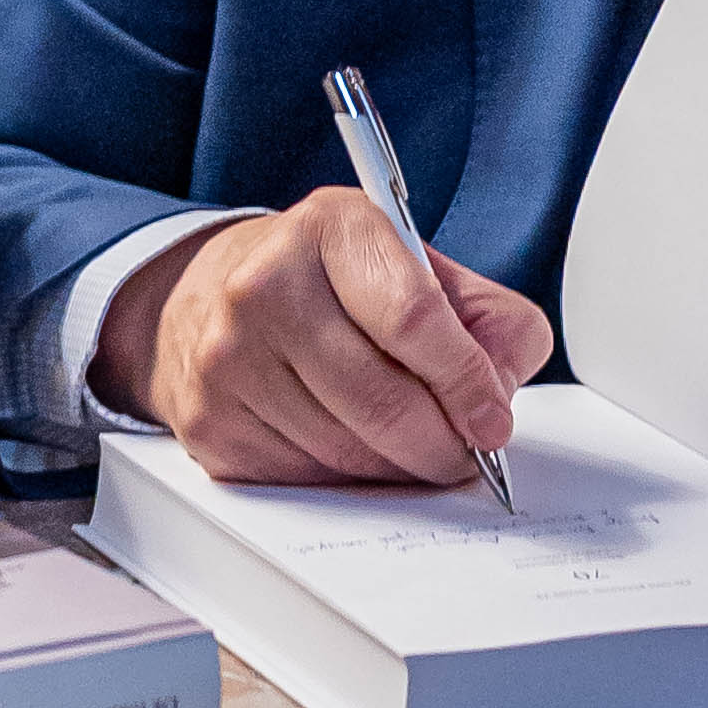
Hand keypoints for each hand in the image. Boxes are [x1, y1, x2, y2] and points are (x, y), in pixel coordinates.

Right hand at [94, 190, 554, 487]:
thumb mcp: (421, 269)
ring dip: (397, 467)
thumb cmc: (334, 284)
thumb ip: (489, 322)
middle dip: (442, 445)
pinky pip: (305, 479)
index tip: (493, 422)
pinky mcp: (210, 420)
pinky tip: (351, 445)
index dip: (467, 383)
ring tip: (411, 447)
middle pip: (383, 401)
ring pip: (347, 452)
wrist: (216, 296)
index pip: (414, 318)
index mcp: (332, 228)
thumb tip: (497, 397)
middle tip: (464, 453)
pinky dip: (345, 479)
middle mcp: (265, 284)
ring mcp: (228, 355)